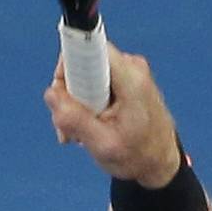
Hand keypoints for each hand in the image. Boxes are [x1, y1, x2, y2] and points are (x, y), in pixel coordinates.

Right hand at [43, 43, 181, 185]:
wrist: (161, 163)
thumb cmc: (140, 156)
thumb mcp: (103, 144)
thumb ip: (74, 119)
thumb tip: (51, 93)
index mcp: (130, 78)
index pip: (88, 47)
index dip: (68, 68)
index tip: (66, 94)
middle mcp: (131, 67)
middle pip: (82, 64)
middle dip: (68, 95)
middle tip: (70, 127)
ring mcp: (129, 72)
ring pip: (85, 76)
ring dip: (75, 105)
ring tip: (79, 133)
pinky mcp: (125, 80)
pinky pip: (94, 83)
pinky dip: (86, 105)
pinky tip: (88, 127)